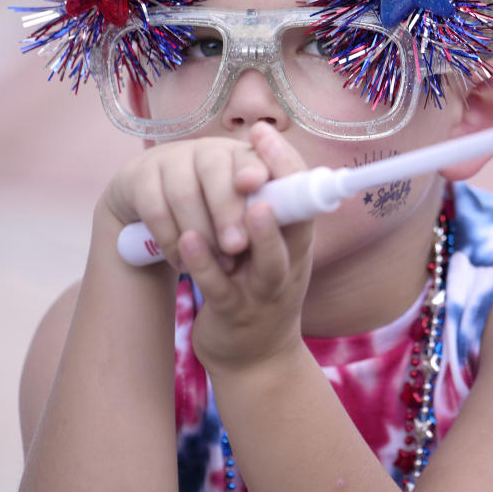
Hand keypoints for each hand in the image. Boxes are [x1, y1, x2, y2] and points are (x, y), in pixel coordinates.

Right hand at [100, 127, 276, 270]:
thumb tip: (284, 224)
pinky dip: (171, 240)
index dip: (253, 166)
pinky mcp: (140, 176)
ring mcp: (171, 159)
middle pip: (215, 170)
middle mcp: (207, 150)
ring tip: (218, 262)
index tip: (255, 184)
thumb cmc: (216, 220)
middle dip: (228, 211)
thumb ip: (267, 216)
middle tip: (238, 246)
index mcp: (242, 156)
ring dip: (202, 232)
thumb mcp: (245, 217)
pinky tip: (182, 262)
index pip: (252, 155)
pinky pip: (155, 209)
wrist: (154, 215)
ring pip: (185, 193)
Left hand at [177, 124, 313, 374]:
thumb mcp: (275, 252)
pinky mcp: (234, 315)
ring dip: (260, 234)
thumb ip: (271, 214)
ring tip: (248, 205)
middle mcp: (289, 267)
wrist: (254, 359)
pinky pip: (220, 288)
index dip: (287, 163)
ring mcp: (264, 293)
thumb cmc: (259, 291)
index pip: (304, 197)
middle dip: (282, 189)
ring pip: (268, 262)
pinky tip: (188, 242)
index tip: (262, 132)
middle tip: (260, 157)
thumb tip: (254, 159)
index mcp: (297, 245)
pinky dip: (205, 264)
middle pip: (295, 227)